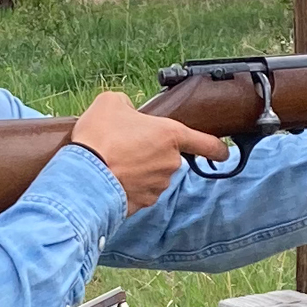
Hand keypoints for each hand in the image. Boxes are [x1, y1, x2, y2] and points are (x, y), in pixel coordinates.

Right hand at [70, 91, 232, 212]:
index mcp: (170, 135)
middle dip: (152, 152)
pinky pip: (140, 191)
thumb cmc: (100, 138)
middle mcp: (170, 163)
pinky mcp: (143, 203)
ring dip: (140, 169)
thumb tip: (128, 111)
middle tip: (126, 144)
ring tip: (114, 161)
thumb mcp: (110, 103)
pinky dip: (129, 186)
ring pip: (154, 174)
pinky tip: (111, 177)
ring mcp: (158, 186)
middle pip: (169, 156)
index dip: (217, 148)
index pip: (206, 143)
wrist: (83, 178)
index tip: (223, 152)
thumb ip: (127, 104)